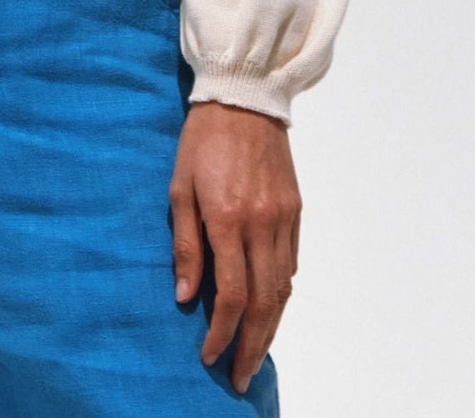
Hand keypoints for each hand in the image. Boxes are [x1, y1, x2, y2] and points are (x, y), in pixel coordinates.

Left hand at [169, 100, 300, 394]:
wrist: (243, 98)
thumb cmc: (202, 141)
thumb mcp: (179, 188)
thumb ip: (184, 244)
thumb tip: (184, 296)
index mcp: (227, 218)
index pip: (230, 295)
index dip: (221, 333)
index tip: (210, 356)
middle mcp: (261, 224)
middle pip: (263, 302)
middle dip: (251, 346)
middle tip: (240, 376)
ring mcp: (283, 218)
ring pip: (283, 289)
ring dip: (270, 328)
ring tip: (256, 353)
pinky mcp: (295, 210)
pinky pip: (291, 264)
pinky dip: (281, 293)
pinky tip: (269, 308)